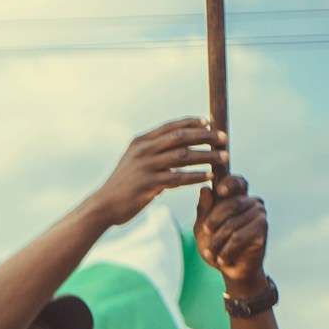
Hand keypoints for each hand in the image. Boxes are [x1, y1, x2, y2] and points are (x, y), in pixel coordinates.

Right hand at [88, 118, 221, 226]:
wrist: (104, 205)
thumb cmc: (123, 185)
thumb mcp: (135, 162)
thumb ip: (154, 153)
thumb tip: (179, 150)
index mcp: (140, 142)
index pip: (171, 126)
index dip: (192, 122)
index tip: (210, 122)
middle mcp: (143, 150)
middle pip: (181, 137)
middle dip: (205, 136)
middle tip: (224, 139)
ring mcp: (145, 166)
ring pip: (183, 156)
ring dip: (206, 156)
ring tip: (224, 157)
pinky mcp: (148, 184)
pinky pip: (178, 178)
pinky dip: (196, 176)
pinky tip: (209, 176)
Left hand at [193, 174, 268, 292]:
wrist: (229, 269)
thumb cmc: (215, 245)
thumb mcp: (202, 227)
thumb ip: (203, 209)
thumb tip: (204, 189)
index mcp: (235, 196)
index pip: (234, 180)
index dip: (227, 177)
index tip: (219, 181)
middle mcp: (250, 200)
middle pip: (230, 203)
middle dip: (213, 221)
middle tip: (205, 232)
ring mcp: (259, 213)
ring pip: (233, 223)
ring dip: (217, 241)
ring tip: (211, 253)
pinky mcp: (262, 228)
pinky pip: (239, 236)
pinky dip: (227, 250)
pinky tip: (222, 259)